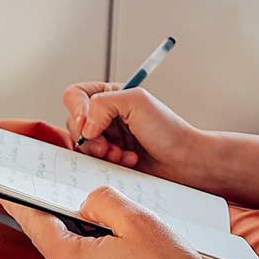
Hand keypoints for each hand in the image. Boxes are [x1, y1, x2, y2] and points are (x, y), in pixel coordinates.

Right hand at [63, 82, 199, 182]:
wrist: (184, 160)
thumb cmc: (168, 130)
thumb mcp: (138, 102)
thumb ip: (104, 104)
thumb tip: (85, 125)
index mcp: (112, 95)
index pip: (76, 95)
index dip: (77, 110)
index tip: (88, 124)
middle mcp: (107, 115)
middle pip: (74, 124)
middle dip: (91, 138)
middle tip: (109, 146)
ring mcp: (107, 138)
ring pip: (81, 145)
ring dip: (101, 152)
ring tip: (122, 154)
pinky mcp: (109, 159)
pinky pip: (92, 163)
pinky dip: (108, 163)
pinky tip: (128, 161)